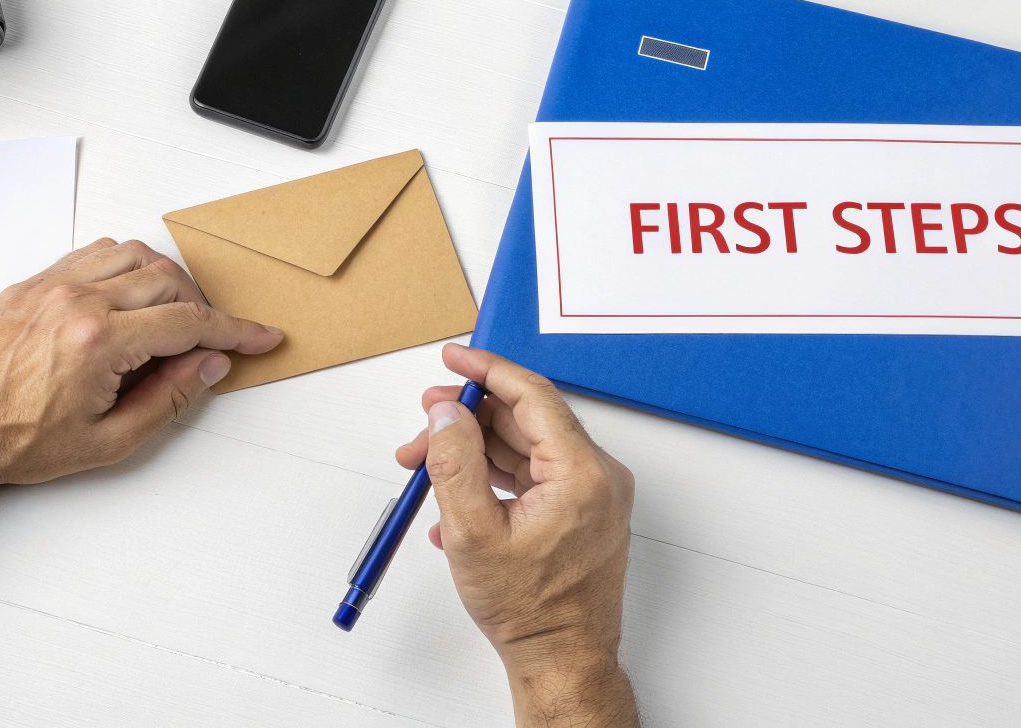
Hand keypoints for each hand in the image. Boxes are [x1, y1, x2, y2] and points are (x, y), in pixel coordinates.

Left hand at [0, 238, 283, 491]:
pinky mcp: (32, 283)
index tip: (258, 336)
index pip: (188, 321)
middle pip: (167, 280)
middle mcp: (75, 300)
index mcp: (97, 340)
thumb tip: (207, 365)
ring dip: (165, 281)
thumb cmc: (13, 442)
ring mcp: (51, 285)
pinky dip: (124, 268)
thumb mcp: (106, 442)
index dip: (233, 330)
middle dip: (202, 308)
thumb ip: (167, 399)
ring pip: (133, 256)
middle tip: (209, 341)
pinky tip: (128, 297)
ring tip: (170, 319)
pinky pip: (94, 253)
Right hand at [396, 343, 637, 726]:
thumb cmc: (530, 612)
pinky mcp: (581, 513)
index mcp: (581, 473)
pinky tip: (453, 501)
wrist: (562, 662)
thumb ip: (455, 463)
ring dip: (472, 451)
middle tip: (423, 421)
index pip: (532, 396)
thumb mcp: (473, 533)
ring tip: (423, 464)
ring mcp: (592, 496)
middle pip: (524, 421)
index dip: (486, 371)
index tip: (453, 359)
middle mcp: (597, 477)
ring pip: (525, 449)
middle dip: (466, 418)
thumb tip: (445, 413)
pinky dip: (491, 479)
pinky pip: (532, 477)